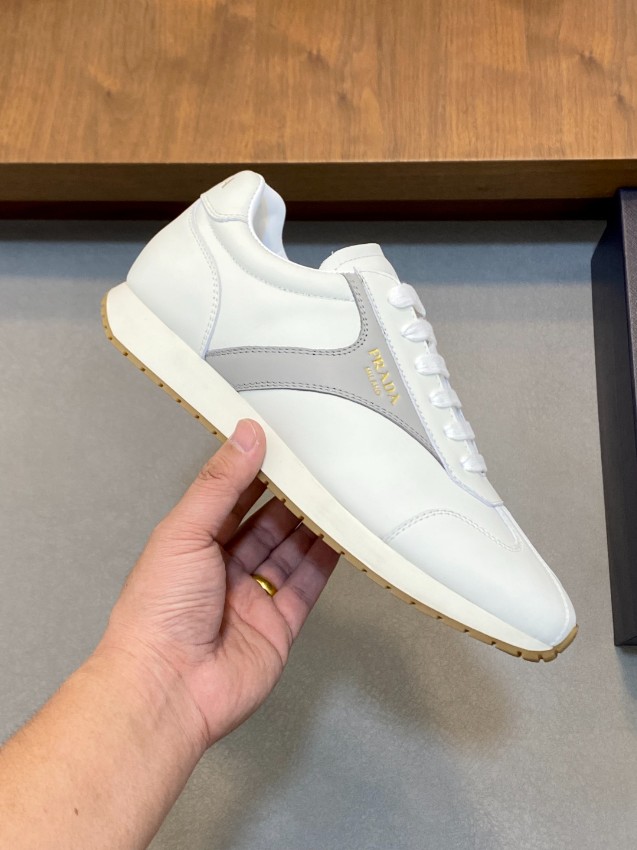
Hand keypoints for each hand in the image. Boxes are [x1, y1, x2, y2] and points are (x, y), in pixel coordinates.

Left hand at [99, 419, 338, 750]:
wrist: (168, 689)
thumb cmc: (156, 615)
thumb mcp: (184, 531)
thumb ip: (220, 484)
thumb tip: (244, 437)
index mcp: (191, 545)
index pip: (231, 499)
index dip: (256, 473)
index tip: (281, 447)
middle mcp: (222, 571)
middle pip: (265, 525)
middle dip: (290, 499)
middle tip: (317, 470)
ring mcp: (251, 599)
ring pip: (289, 552)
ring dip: (311, 525)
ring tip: (334, 495)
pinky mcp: (277, 626)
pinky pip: (307, 586)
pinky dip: (324, 561)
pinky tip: (338, 537)